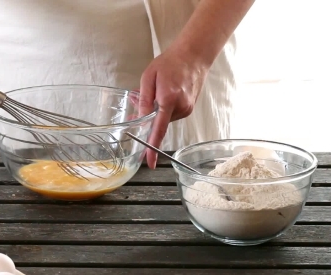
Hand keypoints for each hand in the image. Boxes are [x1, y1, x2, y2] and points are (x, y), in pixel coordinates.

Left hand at [138, 49, 208, 168]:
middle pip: (158, 124)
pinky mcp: (189, 109)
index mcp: (168, 100)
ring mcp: (186, 109)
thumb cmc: (169, 62)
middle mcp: (180, 108)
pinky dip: (164, 109)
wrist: (193, 55)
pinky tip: (163, 94)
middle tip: (137, 100)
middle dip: (147, 118)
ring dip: (156, 111)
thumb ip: (144, 100)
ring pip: (164, 119)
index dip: (152, 147)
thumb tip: (139, 119)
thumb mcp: (148, 77)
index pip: (158, 130)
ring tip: (154, 91)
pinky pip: (171, 115)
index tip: (149, 162)